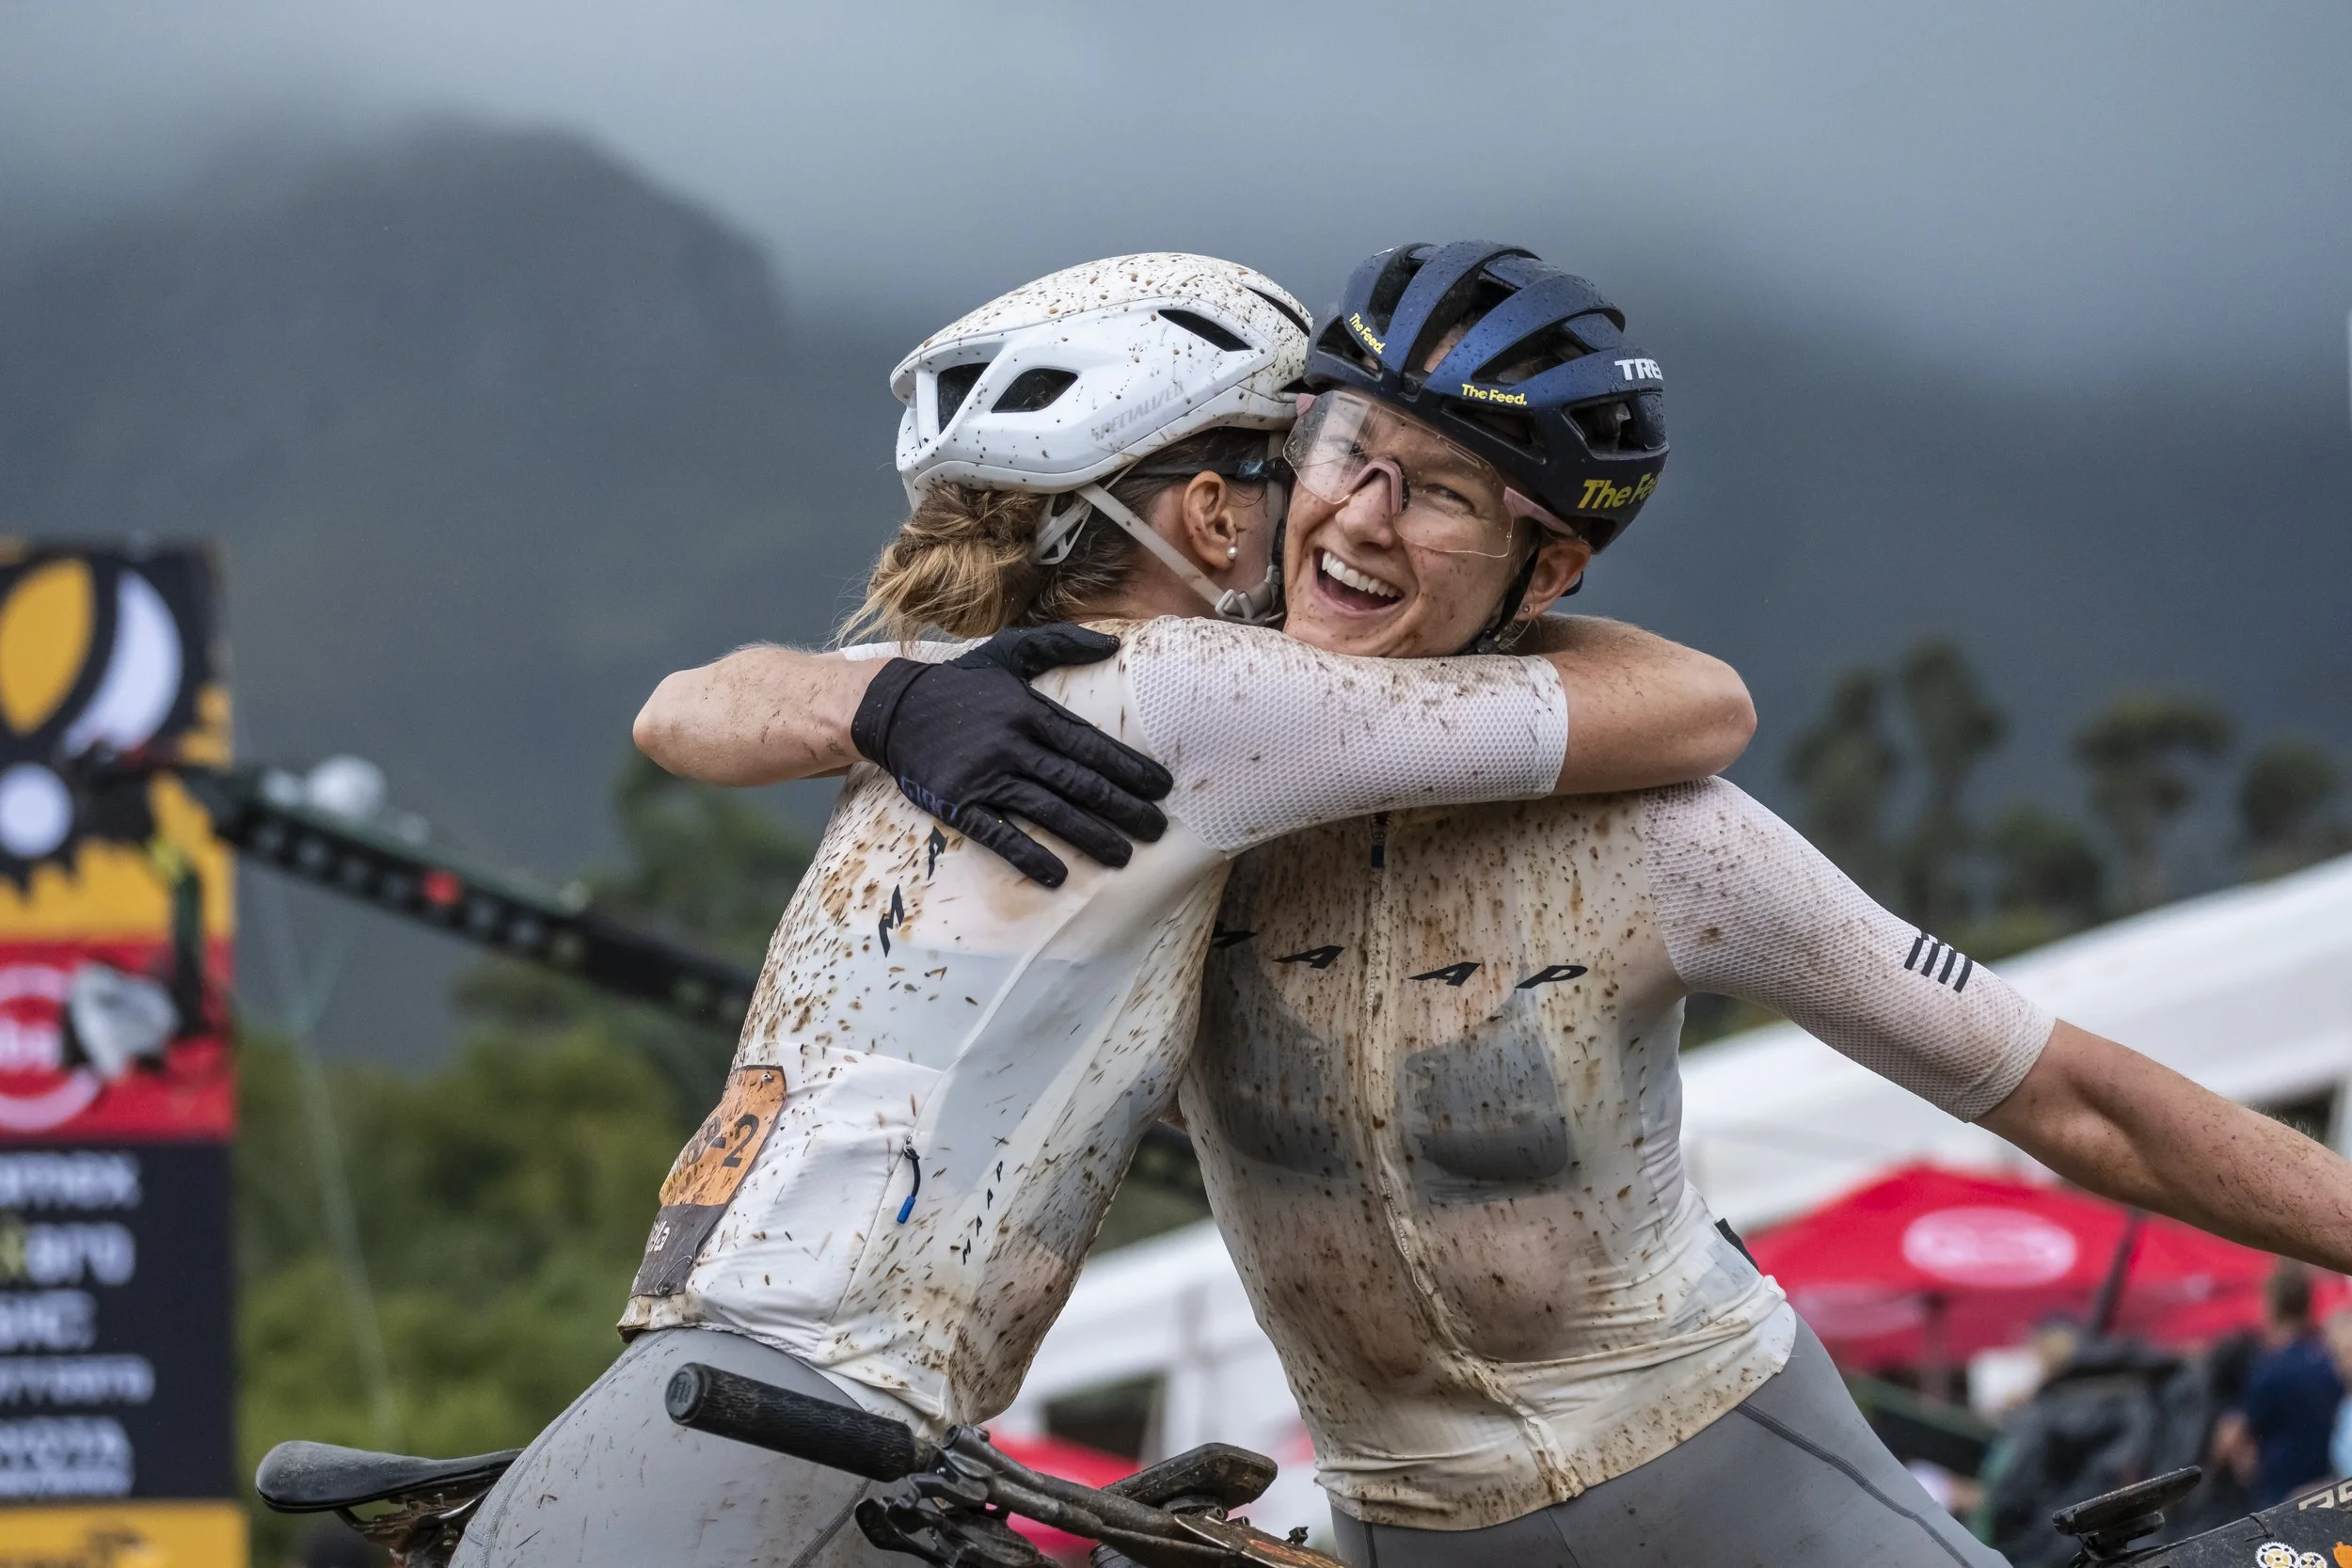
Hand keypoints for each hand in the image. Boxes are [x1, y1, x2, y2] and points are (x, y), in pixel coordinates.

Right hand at [850, 625, 1173, 886]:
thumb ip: (1060, 643)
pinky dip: (1028, 855)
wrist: (892, 706)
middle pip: (1078, 782)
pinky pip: (998, 833)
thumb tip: (1113, 643)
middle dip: (1122, 808)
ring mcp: (984, 775)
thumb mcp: (1008, 651)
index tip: (1162, 789)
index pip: (1091, 744)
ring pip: (1048, 810)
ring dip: (1088, 836)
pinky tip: (1057, 876)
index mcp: (1029, 710)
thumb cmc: (959, 682)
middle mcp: (1013, 744)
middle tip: (1157, 830)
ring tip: (1122, 857)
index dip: (1130, 768)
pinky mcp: (957, 802)